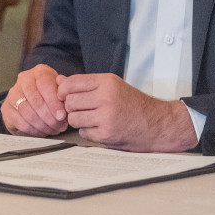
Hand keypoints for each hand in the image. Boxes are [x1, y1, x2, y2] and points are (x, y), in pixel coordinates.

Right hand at [1, 64, 67, 136]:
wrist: (34, 100)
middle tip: (59, 127)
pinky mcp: (6, 109)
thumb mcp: (61, 91)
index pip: (45, 86)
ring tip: (53, 130)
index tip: (62, 116)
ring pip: (27, 112)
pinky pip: (20, 122)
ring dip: (42, 125)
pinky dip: (33, 130)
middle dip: (49, 117)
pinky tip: (42, 132)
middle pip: (36, 100)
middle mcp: (24, 79)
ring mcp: (13, 93)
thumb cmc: (52, 95)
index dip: (54, 103)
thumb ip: (64, 94)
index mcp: (40, 72)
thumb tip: (66, 99)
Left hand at [59, 74, 198, 151]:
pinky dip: (88, 132)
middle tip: (81, 109)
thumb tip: (59, 80)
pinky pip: (83, 132)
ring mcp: (106, 116)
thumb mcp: (112, 86)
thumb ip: (85, 84)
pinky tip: (99, 128)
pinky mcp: (106, 134)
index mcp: (107, 82)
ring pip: (73, 118)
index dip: (63, 90)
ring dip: (78, 121)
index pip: (72, 82)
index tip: (65, 95)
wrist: (156, 123)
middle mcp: (105, 97)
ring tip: (90, 119)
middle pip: (69, 102)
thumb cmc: (133, 103)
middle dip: (71, 107)